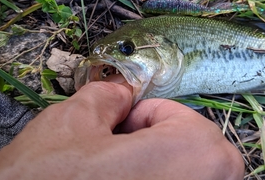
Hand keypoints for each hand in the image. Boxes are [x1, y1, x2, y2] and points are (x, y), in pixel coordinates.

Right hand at [0, 78, 243, 179]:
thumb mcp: (69, 125)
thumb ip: (106, 97)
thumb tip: (119, 94)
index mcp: (191, 157)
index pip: (185, 120)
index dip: (145, 117)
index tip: (118, 127)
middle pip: (196, 155)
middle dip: (156, 144)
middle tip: (114, 154)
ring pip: (185, 179)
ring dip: (153, 170)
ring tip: (109, 176)